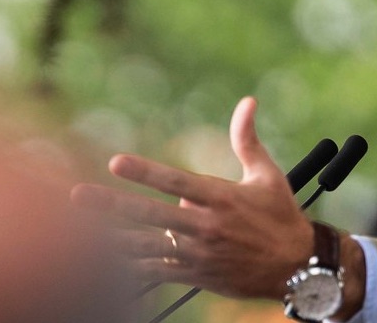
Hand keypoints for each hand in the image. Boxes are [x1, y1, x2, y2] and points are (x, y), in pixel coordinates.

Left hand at [71, 96, 313, 299]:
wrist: (298, 267)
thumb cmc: (282, 216)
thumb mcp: (268, 174)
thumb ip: (247, 139)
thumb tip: (248, 101)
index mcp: (222, 198)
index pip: (176, 181)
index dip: (145, 172)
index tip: (116, 162)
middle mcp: (207, 226)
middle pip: (152, 214)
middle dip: (113, 206)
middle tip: (78, 197)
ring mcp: (199, 254)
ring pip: (148, 246)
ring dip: (112, 240)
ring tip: (80, 237)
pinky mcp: (196, 275)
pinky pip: (157, 272)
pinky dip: (131, 271)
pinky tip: (103, 270)